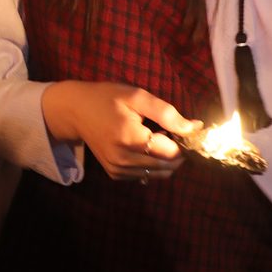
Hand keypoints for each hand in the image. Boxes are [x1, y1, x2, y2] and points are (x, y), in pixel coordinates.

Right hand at [41, 81, 197, 180]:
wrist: (75, 111)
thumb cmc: (107, 98)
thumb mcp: (137, 97)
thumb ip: (167, 113)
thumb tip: (195, 128)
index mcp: (129, 138)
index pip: (172, 152)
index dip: (183, 141)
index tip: (180, 128)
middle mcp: (123, 159)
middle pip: (168, 166)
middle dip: (176, 152)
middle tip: (168, 132)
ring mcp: (117, 169)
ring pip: (158, 174)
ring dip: (165, 159)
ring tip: (155, 138)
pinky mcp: (114, 174)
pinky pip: (145, 175)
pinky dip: (152, 164)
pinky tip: (143, 147)